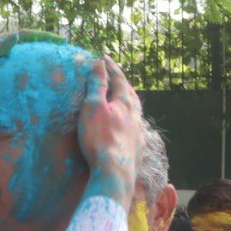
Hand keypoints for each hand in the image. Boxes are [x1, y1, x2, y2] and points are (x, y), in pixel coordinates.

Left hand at [0, 30, 62, 137]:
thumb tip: (17, 36)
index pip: (21, 36)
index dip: (42, 37)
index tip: (62, 41)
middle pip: (22, 52)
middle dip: (43, 54)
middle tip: (64, 61)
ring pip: (17, 70)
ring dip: (34, 72)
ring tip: (54, 79)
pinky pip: (8, 86)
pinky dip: (21, 88)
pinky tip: (31, 99)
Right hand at [78, 56, 141, 207]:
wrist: (114, 172)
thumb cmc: (100, 138)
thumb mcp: (93, 107)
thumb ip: (97, 85)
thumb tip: (99, 64)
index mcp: (125, 104)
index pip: (119, 80)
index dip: (111, 68)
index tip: (104, 57)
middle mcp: (135, 117)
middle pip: (131, 95)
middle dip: (123, 83)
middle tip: (117, 76)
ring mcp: (138, 134)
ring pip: (136, 112)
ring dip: (129, 102)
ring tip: (124, 99)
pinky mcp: (136, 150)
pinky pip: (136, 128)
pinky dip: (131, 121)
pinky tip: (129, 127)